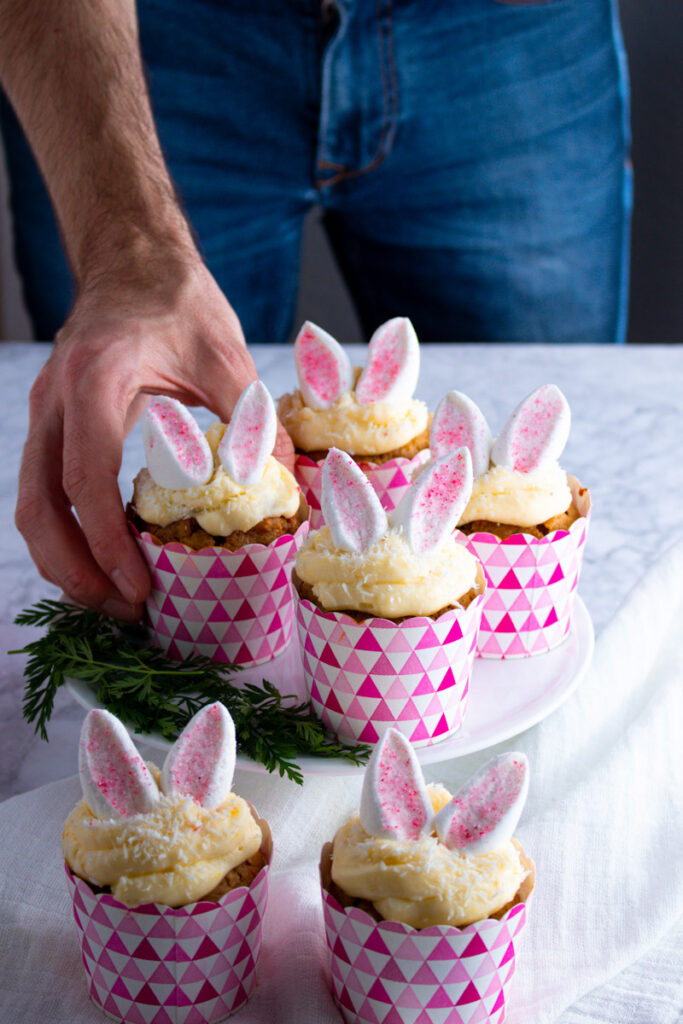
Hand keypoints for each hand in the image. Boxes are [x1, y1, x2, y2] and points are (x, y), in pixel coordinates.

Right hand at [15, 255, 294, 620]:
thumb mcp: (224, 353)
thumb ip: (250, 419)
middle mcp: (56, 401)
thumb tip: (283, 488)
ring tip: (113, 601)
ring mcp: (47, 414)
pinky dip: (69, 535)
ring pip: (34, 506)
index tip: (138, 587)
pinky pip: (46, 492)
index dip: (108, 544)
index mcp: (95, 381)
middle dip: (75, 571)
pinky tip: (104, 561)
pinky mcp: (54, 425)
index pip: (87, 479)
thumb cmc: (175, 298)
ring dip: (66, 561)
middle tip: (123, 613)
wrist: (132, 258)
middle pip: (41, 507)